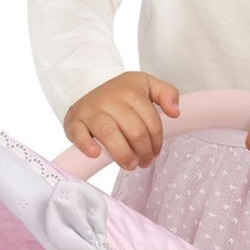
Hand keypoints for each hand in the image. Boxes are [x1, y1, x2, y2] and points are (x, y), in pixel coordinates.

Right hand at [63, 72, 181, 171]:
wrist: (86, 85)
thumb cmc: (120, 93)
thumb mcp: (146, 85)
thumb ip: (167, 93)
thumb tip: (174, 113)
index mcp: (131, 90)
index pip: (151, 122)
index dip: (156, 142)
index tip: (154, 152)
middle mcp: (110, 99)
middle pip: (134, 130)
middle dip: (143, 152)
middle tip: (144, 162)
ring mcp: (91, 110)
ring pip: (109, 133)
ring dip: (123, 154)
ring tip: (130, 165)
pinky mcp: (74, 120)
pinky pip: (78, 133)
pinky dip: (87, 145)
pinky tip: (96, 154)